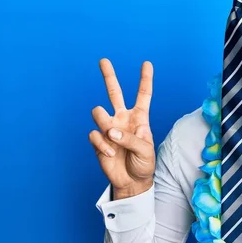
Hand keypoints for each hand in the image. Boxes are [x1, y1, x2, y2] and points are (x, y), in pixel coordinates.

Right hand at [88, 58, 155, 198]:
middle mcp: (123, 119)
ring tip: (113, 138)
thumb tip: (110, 130)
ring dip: (104, 124)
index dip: (145, 79)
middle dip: (109, 76)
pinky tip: (109, 154)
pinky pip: (94, 135)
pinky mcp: (98, 140)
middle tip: (103, 60)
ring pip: (98, 112)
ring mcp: (109, 128)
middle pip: (114, 93)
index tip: (147, 63)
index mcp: (139, 118)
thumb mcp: (145, 151)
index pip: (143, 95)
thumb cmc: (143, 164)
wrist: (132, 181)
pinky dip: (102, 145)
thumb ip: (130, 138)